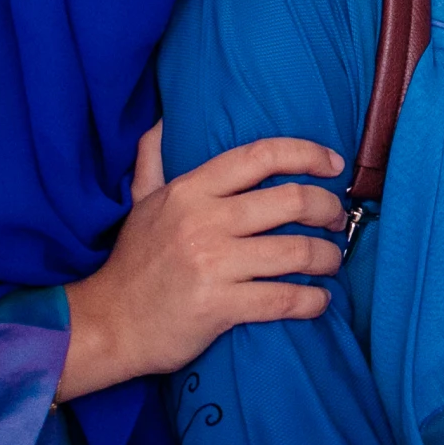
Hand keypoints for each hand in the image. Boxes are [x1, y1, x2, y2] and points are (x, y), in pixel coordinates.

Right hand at [57, 123, 348, 400]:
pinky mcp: (219, 306)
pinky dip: (313, 300)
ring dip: (327, 257)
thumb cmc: (132, 262)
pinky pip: (284, 298)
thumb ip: (153, 159)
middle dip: (329, 209)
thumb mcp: (140, 203)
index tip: (334, 165)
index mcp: (190, 190)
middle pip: (293, 200)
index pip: (261, 156)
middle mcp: (203, 221)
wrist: (106, 326)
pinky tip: (319, 300)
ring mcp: (212, 264)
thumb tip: (162, 118)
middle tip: (337, 221)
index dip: (307, 154)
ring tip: (331, 261)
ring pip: (297, 251)